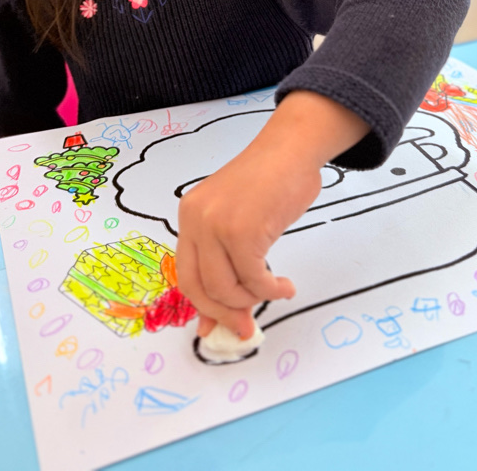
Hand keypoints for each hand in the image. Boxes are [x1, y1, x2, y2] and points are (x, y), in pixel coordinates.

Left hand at [175, 91, 368, 338]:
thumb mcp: (238, 219)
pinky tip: (285, 285)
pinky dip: (271, 290)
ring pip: (225, 289)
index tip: (218, 327)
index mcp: (189, 215)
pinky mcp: (242, 231)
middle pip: (198, 288)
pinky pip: (254, 279)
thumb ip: (226, 259)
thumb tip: (223, 317)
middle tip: (246, 327)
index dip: (203, 307)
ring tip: (274, 289)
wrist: (291, 149)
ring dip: (252, 300)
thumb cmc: (271, 181)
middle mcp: (196, 220)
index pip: (186, 274)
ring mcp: (217, 225)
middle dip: (224, 315)